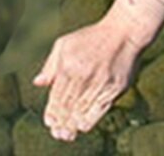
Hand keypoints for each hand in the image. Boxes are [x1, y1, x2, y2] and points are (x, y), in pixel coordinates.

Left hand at [32, 15, 143, 140]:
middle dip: (60, 123)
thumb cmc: (93, 37)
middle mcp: (84, 76)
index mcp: (69, 66)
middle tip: (58, 133)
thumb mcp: (66, 44)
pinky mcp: (116, 87)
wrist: (125, 30)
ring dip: (72, 125)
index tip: (50, 123)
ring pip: (81, 112)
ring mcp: (101, 83)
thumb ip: (51, 65)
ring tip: (67, 134)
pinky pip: (99, 111)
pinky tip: (82, 125)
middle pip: (67, 108)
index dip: (52, 114)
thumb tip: (38, 83)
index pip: (56, 98)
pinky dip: (88, 120)